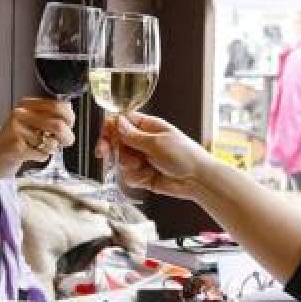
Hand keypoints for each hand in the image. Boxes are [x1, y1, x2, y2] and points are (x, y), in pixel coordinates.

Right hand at [0, 97, 74, 190]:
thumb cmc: (15, 142)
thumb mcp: (31, 123)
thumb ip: (49, 118)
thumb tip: (71, 116)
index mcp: (27, 105)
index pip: (60, 105)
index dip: (70, 118)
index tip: (68, 125)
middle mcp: (21, 114)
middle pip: (59, 125)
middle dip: (66, 137)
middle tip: (64, 142)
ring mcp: (18, 129)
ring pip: (52, 142)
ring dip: (51, 149)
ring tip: (38, 147)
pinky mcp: (16, 146)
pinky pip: (43, 154)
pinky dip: (40, 157)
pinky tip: (28, 154)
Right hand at [96, 111, 216, 199]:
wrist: (197, 180)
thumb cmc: (184, 155)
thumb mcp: (156, 142)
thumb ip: (133, 135)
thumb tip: (117, 122)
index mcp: (148, 127)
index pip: (121, 122)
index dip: (109, 128)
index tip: (103, 138)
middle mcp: (143, 141)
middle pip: (116, 142)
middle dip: (112, 149)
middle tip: (105, 153)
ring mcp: (142, 158)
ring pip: (120, 160)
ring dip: (128, 165)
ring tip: (143, 166)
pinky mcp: (143, 175)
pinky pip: (128, 175)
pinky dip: (135, 177)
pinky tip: (148, 176)